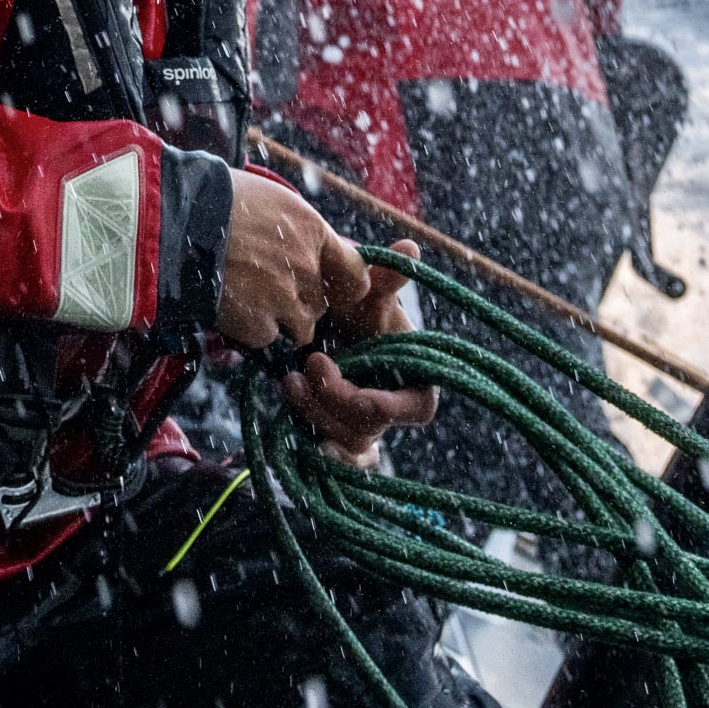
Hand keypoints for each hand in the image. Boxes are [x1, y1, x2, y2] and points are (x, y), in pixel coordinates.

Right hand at [216, 168, 368, 350]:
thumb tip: (312, 249)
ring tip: (250, 302)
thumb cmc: (218, 200)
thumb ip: (300, 229)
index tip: (328, 288)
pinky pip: (267, 338)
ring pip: (301, 327)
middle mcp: (307, 267)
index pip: (355, 273)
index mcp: (313, 231)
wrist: (175, 222)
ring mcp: (285, 298)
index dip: (342, 285)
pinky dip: (251, 330)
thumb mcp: (272, 200)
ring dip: (280, 320)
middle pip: (322, 303)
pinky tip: (231, 309)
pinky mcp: (259, 324)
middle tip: (269, 289)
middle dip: (301, 301)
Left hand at [281, 240, 437, 465]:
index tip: (363, 395)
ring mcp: (365, 424)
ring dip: (317, 413)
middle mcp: (391, 405)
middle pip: (374, 425)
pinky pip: (337, 459)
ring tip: (289, 380)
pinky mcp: (338, 434)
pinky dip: (321, 452)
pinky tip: (297, 436)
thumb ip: (384, 277)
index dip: (394, 408)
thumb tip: (410, 248)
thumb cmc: (351, 305)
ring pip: (348, 440)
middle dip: (339, 401)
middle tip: (309, 366)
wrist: (319, 320)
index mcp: (411, 374)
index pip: (419, 407)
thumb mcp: (364, 291)